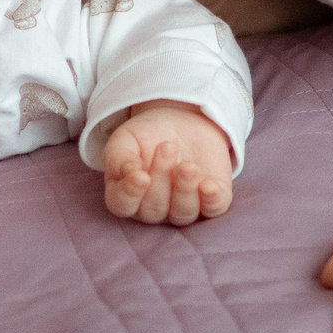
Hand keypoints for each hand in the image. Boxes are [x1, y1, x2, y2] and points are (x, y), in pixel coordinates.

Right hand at [102, 102, 233, 225]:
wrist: (182, 120)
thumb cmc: (147, 135)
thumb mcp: (126, 138)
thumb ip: (119, 157)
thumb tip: (127, 173)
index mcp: (126, 194)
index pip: (122, 205)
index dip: (130, 194)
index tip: (141, 176)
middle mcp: (153, 208)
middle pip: (153, 209)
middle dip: (161, 178)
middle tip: (168, 148)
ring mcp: (183, 207)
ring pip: (182, 213)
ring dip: (185, 189)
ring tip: (188, 166)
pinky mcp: (211, 201)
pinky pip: (213, 210)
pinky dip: (212, 201)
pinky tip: (209, 186)